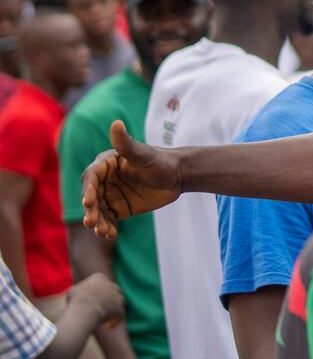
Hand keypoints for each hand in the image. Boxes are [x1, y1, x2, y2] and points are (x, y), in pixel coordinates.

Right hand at [67, 271, 123, 325]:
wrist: (84, 309)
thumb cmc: (76, 300)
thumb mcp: (73, 291)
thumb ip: (80, 290)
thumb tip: (79, 293)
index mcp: (100, 277)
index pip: (103, 282)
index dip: (101, 290)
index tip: (95, 298)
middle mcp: (111, 285)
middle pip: (115, 290)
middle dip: (111, 298)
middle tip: (105, 307)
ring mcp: (117, 296)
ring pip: (120, 301)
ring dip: (115, 307)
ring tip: (108, 315)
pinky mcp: (120, 308)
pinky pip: (120, 314)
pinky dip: (115, 320)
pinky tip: (109, 326)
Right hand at [82, 120, 181, 240]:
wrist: (178, 176)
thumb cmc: (160, 160)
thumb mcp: (143, 153)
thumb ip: (126, 143)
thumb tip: (116, 123)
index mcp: (106, 164)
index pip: (91, 176)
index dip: (88, 189)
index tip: (89, 200)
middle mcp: (104, 180)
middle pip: (91, 196)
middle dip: (90, 209)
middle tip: (91, 221)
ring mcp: (110, 195)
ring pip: (98, 210)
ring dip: (97, 221)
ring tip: (102, 231)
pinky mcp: (118, 208)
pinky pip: (108, 220)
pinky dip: (107, 227)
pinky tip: (110, 234)